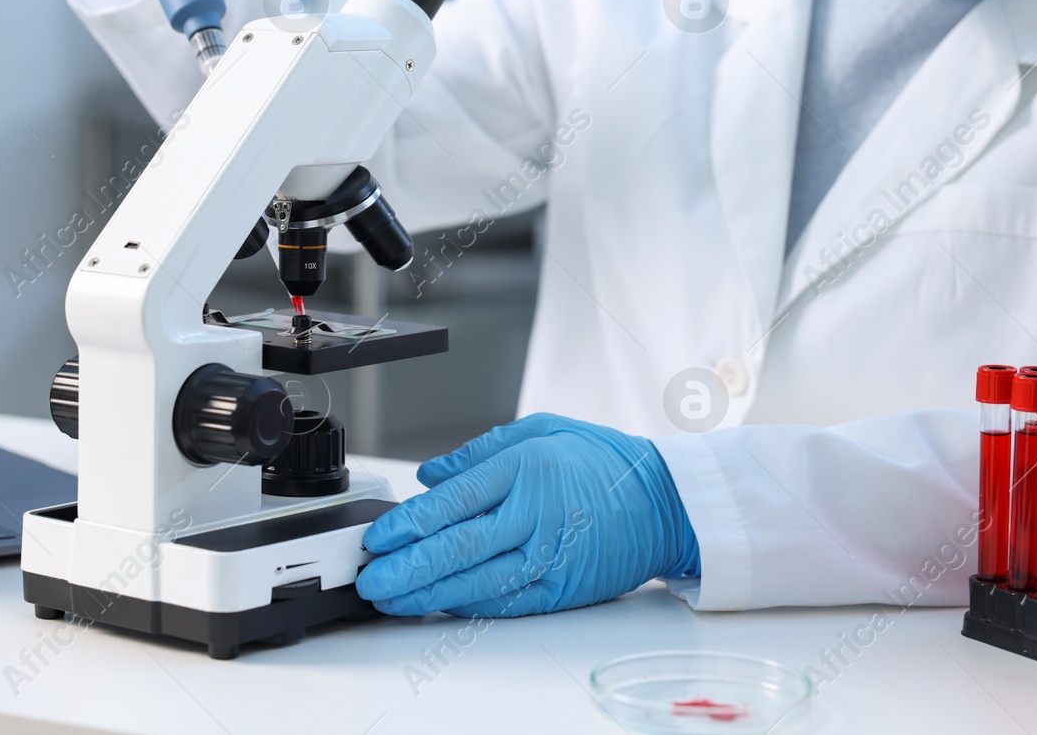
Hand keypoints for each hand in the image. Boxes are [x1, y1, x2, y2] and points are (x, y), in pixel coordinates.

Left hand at [356, 414, 699, 617]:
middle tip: (370, 578)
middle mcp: (534, 515)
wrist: (665, 502)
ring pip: (475, 583)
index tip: (377, 538)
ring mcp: (548, 557)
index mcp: (526, 469)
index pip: (453, 502)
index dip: (408, 525)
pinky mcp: (560, 589)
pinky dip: (466, 606)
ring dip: (426, 595)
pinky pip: (504, 602)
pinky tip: (437, 607)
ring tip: (391, 599)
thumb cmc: (604, 462)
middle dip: (406, 568)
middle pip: (456, 548)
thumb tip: (431, 475)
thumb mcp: (543, 429)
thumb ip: (481, 452)